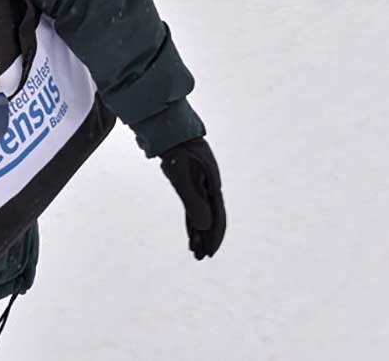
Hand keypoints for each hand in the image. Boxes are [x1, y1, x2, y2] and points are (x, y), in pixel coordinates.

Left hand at [159, 138, 225, 259]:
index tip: (209, 253)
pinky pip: (193, 207)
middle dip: (207, 238)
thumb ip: (193, 202)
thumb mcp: (183, 178)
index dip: (214, 236)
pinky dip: (192, 221)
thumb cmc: (177, 152)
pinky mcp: (190, 183)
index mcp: (212, 187)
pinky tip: (192, 232)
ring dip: (199, 232)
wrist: (171, 130)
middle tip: (202, 257)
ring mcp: (200, 185)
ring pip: (202, 214)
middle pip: (211, 218)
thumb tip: (205, 227)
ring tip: (195, 251)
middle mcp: (209, 188)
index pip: (217, 217)